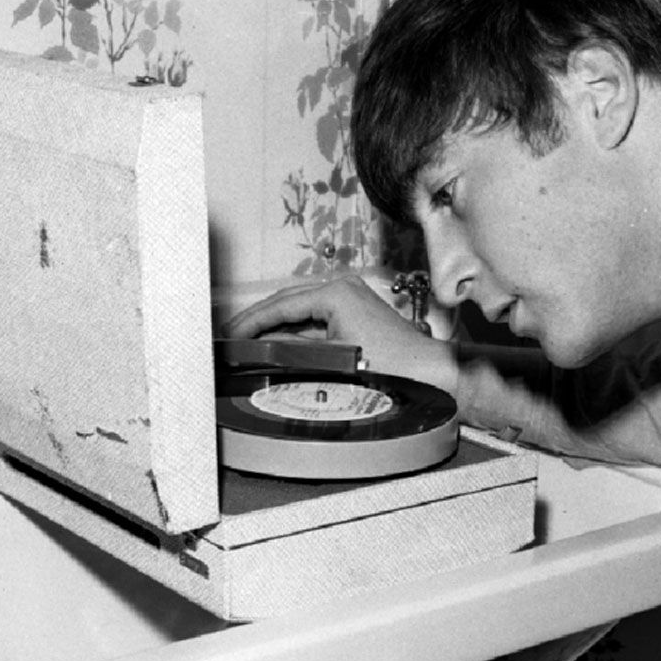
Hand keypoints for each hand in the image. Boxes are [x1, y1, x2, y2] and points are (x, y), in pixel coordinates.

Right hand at [224, 273, 458, 392]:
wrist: (429, 372)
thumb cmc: (393, 365)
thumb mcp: (333, 359)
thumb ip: (294, 350)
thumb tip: (264, 348)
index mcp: (335, 292)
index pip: (281, 304)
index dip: (251, 320)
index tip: (231, 334)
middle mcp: (342, 287)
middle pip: (287, 302)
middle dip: (258, 320)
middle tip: (232, 337)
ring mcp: (350, 297)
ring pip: (299, 309)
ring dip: (275, 325)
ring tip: (249, 341)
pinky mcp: (355, 311)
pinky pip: (315, 318)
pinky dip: (295, 330)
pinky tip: (278, 343)